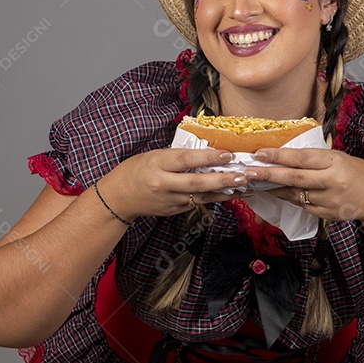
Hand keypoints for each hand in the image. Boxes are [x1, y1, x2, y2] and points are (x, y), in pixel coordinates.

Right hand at [97, 148, 246, 219]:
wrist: (118, 197)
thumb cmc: (137, 170)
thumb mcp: (154, 155)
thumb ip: (178, 155)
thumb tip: (207, 151)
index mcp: (157, 164)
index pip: (186, 160)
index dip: (208, 158)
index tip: (227, 154)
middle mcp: (163, 184)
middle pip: (196, 182)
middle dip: (222, 179)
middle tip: (243, 175)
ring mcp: (169, 200)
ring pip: (201, 196)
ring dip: (225, 191)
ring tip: (245, 186)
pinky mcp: (173, 211)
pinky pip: (197, 203)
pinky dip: (215, 198)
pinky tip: (231, 193)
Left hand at [245, 147, 363, 221]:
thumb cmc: (358, 173)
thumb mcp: (340, 158)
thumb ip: (316, 158)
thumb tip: (285, 155)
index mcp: (336, 163)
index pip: (302, 158)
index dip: (279, 156)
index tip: (260, 153)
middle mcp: (332, 182)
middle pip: (294, 178)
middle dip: (268, 174)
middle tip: (248, 171)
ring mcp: (329, 201)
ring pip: (294, 194)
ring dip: (274, 187)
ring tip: (255, 181)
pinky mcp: (326, 215)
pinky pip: (302, 204)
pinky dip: (289, 197)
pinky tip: (278, 191)